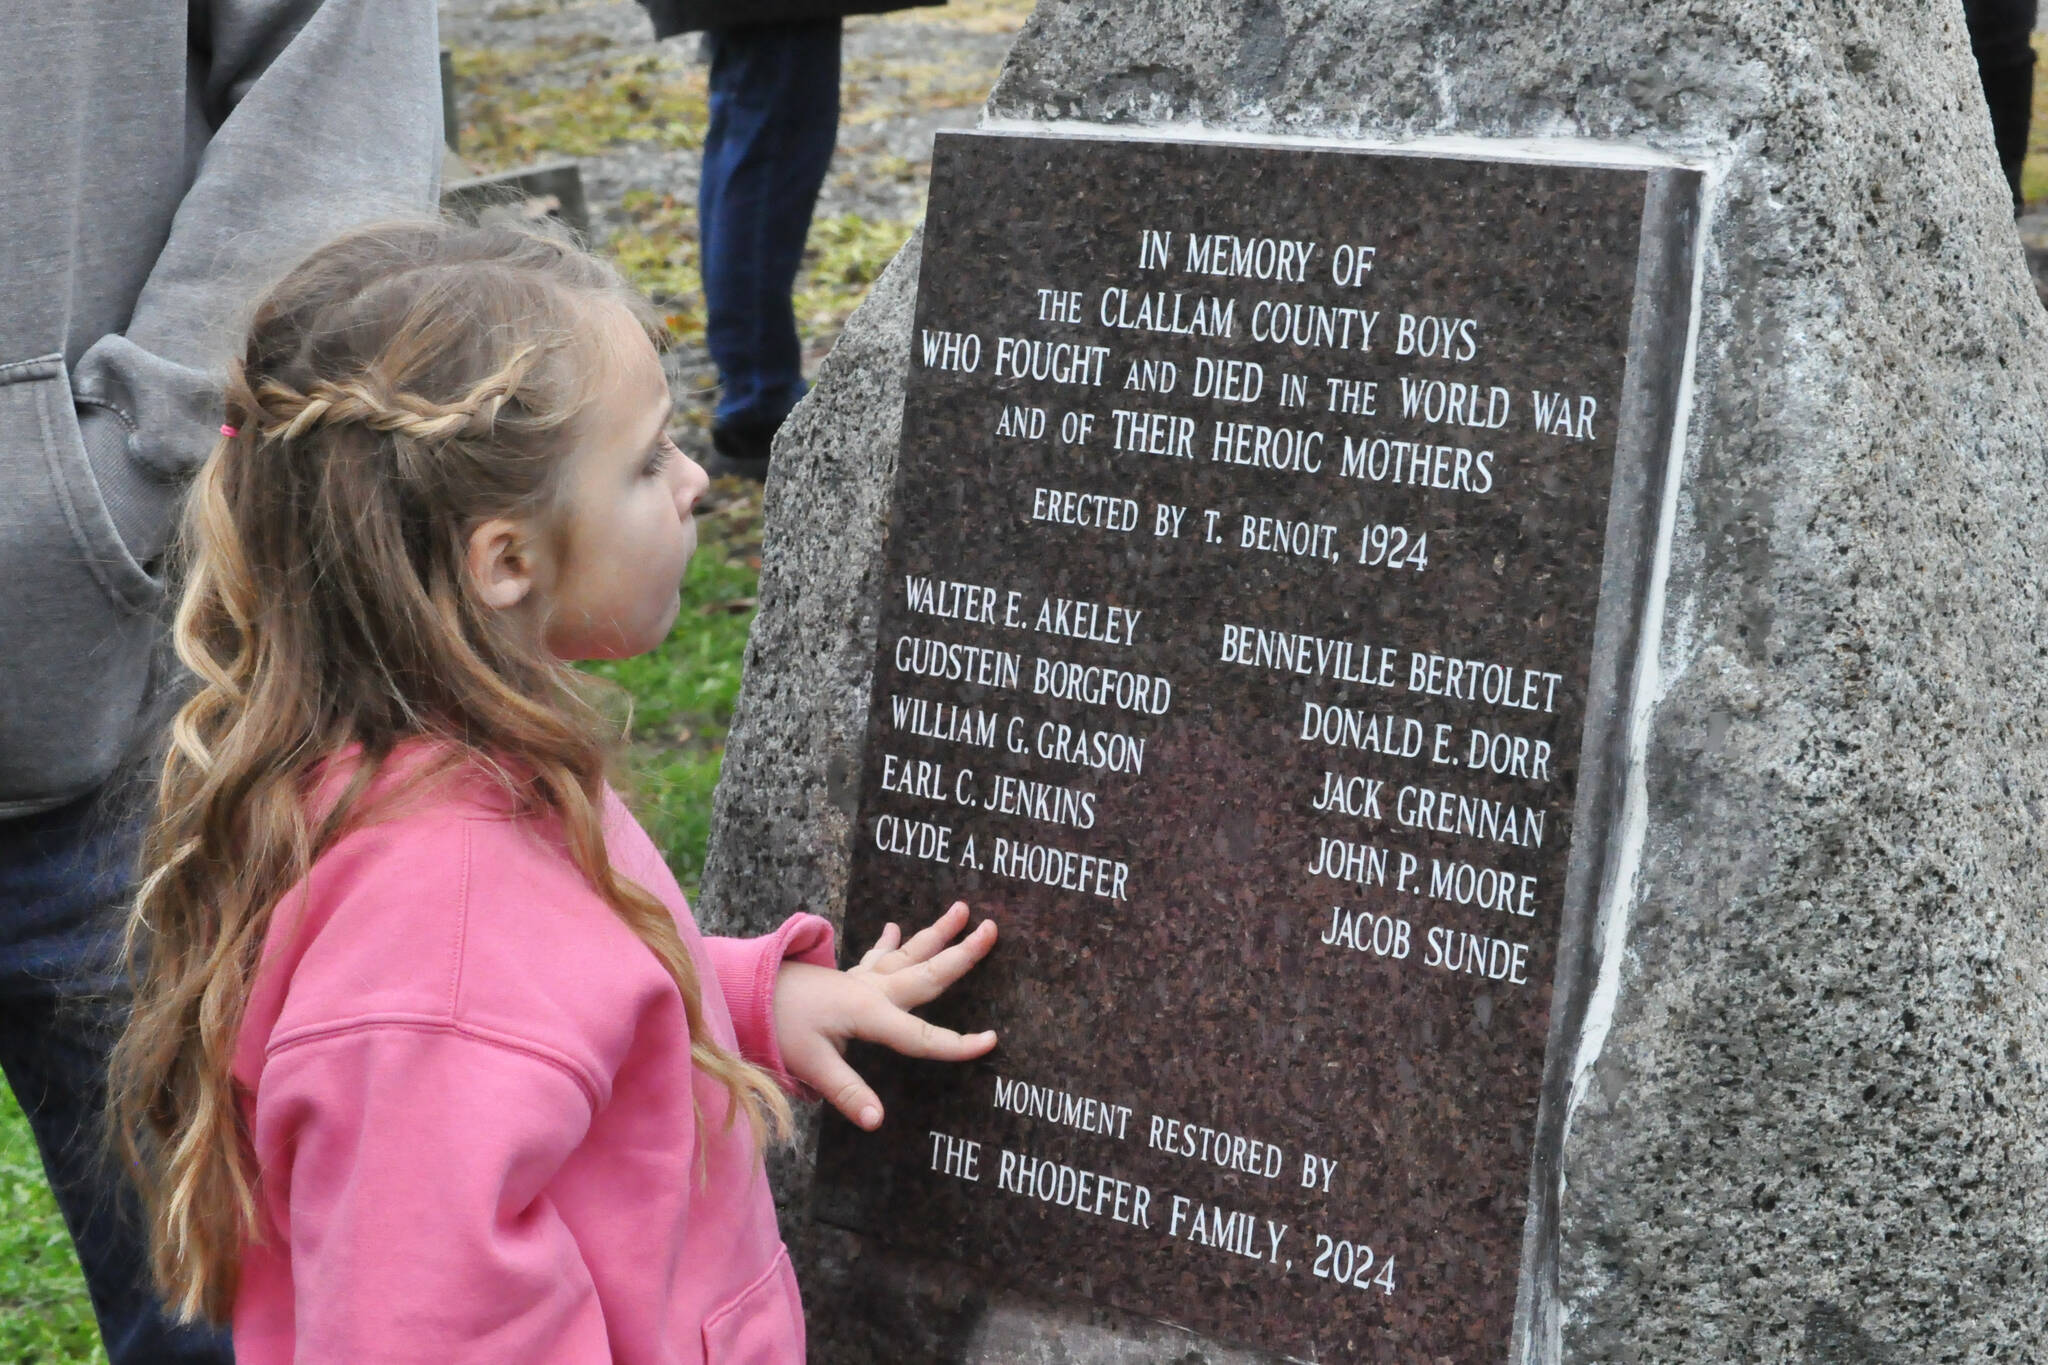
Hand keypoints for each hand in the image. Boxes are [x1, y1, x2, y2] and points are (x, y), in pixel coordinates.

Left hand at [774, 901, 997, 1130]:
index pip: (921, 1036)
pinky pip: (877, 957)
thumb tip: (877, 1122)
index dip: (957, 1043)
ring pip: (907, 954)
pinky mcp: (846, 978)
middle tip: (991, 929)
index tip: (991, 1041)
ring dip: (935, 933)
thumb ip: (847, 1093)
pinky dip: (890, 943)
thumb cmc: (777, 1027)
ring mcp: (860, 980)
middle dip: (961, 954)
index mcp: (869, 1013)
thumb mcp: (811, 1064)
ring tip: (960, 908)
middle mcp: (872, 991)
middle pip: (926, 973)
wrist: (745, 991)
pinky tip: (896, 928)